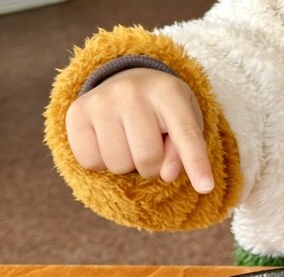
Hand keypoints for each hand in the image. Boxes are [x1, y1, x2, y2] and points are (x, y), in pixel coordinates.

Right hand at [65, 68, 213, 192]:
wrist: (126, 81)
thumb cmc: (163, 112)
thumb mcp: (184, 124)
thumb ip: (183, 152)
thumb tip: (167, 174)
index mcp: (169, 93)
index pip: (185, 136)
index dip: (196, 164)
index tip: (207, 188)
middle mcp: (132, 92)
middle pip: (148, 159)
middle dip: (152, 168)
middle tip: (150, 150)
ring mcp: (101, 100)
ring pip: (118, 165)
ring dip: (126, 166)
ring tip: (128, 143)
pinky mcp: (77, 113)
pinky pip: (91, 162)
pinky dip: (101, 163)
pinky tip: (108, 143)